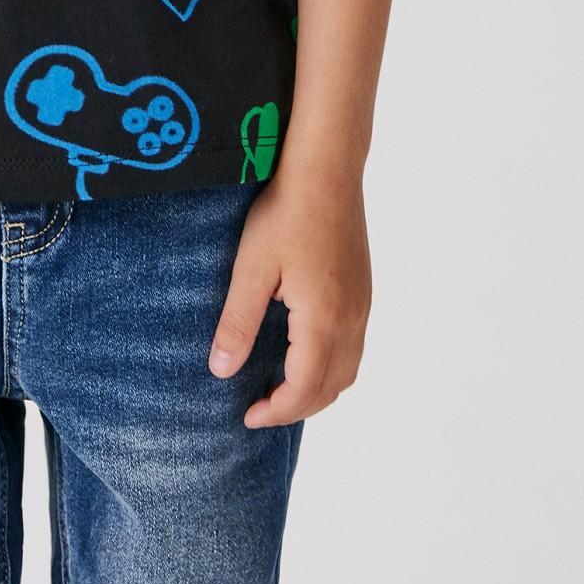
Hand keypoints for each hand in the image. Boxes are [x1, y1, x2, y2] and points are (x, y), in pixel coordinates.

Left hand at [207, 162, 370, 427]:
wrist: (326, 169)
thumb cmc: (285, 213)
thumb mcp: (251, 269)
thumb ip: (238, 323)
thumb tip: (221, 372)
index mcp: (323, 320)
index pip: (304, 389)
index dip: (276, 410)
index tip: (246, 415)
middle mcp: (351, 319)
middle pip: (332, 387)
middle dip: (297, 407)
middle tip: (259, 407)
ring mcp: (362, 304)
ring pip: (348, 369)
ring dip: (317, 389)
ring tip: (281, 385)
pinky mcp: (362, 289)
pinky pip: (353, 346)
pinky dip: (330, 365)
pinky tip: (303, 349)